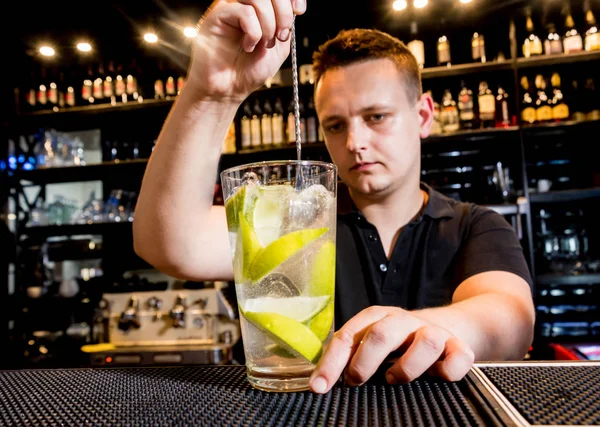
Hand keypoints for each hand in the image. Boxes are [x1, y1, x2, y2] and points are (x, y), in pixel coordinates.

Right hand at [186, 0, 305, 100]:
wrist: (229, 90)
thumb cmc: (249, 71)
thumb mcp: (279, 48)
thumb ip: (286, 25)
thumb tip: (293, 7)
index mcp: (260, 10)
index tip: (299, 10)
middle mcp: (244, 4)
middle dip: (283, 11)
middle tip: (281, 34)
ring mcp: (231, 8)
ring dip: (269, 23)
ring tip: (265, 43)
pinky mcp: (218, 16)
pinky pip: (244, 11)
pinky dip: (254, 32)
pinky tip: (249, 46)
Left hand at [309, 306, 474, 392]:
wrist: (446, 326)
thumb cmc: (400, 341)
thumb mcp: (373, 341)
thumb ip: (351, 354)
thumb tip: (321, 381)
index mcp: (377, 318)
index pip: (348, 336)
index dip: (331, 362)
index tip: (320, 387)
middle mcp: (403, 321)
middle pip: (381, 333)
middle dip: (364, 362)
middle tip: (356, 381)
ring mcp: (432, 332)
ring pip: (425, 342)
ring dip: (407, 367)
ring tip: (395, 378)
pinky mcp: (458, 346)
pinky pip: (458, 357)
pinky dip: (448, 370)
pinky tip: (437, 376)